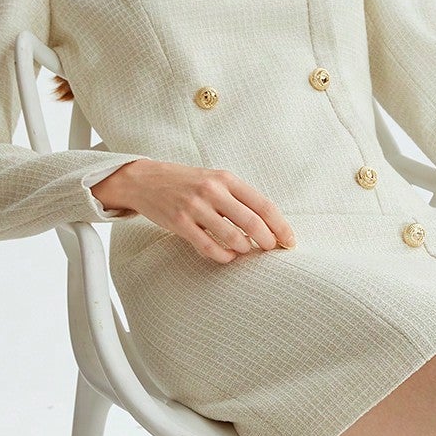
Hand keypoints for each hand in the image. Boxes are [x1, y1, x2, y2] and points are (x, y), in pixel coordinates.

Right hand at [90, 160, 297, 262]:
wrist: (145, 180)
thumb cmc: (187, 183)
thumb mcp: (216, 180)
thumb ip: (240, 198)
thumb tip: (271, 225)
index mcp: (227, 179)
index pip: (264, 205)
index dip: (281, 227)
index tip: (290, 242)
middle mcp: (212, 191)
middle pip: (252, 224)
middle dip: (267, 242)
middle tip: (270, 251)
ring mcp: (195, 207)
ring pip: (232, 238)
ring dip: (244, 250)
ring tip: (245, 252)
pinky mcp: (179, 223)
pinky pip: (209, 247)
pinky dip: (223, 257)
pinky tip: (227, 256)